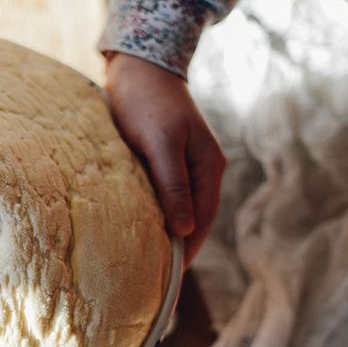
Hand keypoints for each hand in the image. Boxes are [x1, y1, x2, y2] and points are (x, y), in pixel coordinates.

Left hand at [104, 53, 224, 266]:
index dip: (187, 251)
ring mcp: (186, 166)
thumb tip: (184, 228)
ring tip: (145, 261)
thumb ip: (172, 184)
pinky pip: (165, 196)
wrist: (139, 66)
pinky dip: (155, 214)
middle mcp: (203, 171)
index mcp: (208, 168)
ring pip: (178, 210)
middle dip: (177, 248)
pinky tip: (138, 228)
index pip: (201, 222)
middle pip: (193, 220)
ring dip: (165, 232)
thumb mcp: (160, 143)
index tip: (169, 279)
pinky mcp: (166, 161)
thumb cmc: (146, 102)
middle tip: (154, 280)